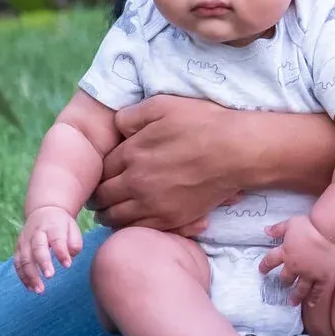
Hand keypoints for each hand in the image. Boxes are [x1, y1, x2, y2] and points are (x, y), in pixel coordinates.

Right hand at [13, 205, 83, 292]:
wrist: (43, 211)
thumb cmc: (61, 225)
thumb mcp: (72, 228)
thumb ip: (74, 242)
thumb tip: (70, 258)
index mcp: (52, 226)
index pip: (57, 240)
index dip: (61, 252)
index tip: (67, 265)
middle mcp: (36, 233)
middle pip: (37, 248)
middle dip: (42, 263)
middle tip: (50, 276)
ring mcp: (25, 240)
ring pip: (24, 258)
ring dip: (30, 275)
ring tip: (39, 290)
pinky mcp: (18, 248)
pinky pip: (17, 263)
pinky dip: (22, 276)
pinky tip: (30, 288)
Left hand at [92, 97, 266, 230]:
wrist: (237, 151)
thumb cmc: (203, 124)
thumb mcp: (163, 105)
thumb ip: (131, 115)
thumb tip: (116, 128)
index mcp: (132, 153)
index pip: (101, 169)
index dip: (99, 172)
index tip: (101, 174)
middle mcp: (136, 182)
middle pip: (102, 196)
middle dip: (97, 196)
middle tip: (99, 196)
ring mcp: (153, 204)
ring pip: (115, 218)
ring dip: (107, 214)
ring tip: (110, 210)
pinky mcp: (171, 219)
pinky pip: (138, 229)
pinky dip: (129, 227)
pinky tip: (132, 220)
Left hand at [261, 217, 334, 314]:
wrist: (330, 231)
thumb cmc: (310, 226)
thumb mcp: (291, 223)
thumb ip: (278, 229)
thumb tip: (266, 231)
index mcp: (286, 253)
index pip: (270, 261)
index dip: (265, 266)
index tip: (262, 271)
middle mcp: (295, 266)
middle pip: (286, 278)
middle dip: (283, 282)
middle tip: (283, 285)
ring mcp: (309, 273)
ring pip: (300, 289)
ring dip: (296, 296)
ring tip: (292, 302)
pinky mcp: (323, 277)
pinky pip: (318, 290)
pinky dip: (314, 298)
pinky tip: (311, 303)